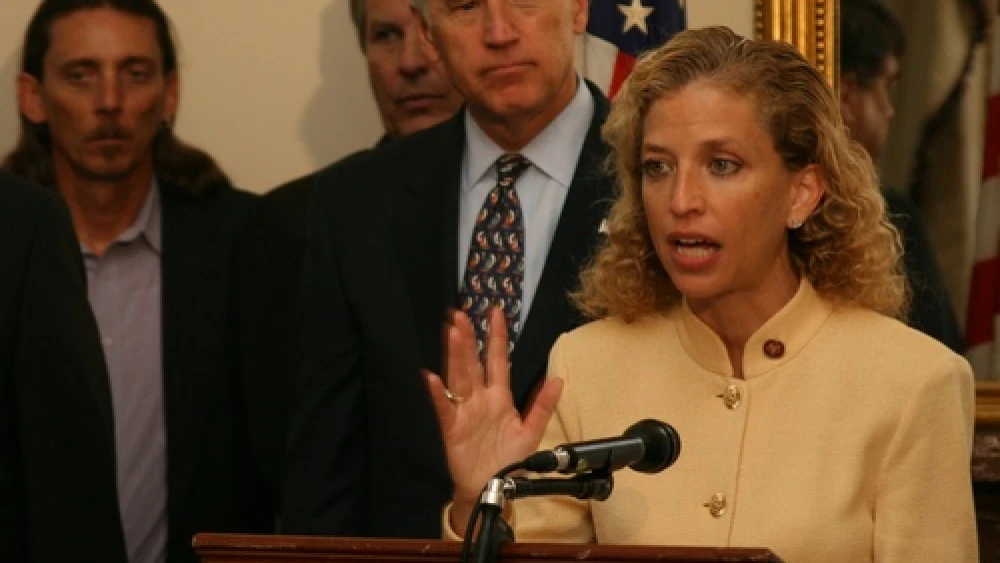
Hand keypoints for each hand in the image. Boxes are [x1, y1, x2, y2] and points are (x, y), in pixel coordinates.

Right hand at [424, 307, 562, 535]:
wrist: (492, 488)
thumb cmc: (509, 462)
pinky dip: (438, 394)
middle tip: (461, 314)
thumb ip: (542, 405)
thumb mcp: (531, 432)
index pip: (498, 360)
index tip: (495, 313)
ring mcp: (464, 411)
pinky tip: (433, 378)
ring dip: (455, 355)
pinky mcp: (452, 427)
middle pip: (473, 363)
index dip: (497, 337)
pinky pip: (444, 407)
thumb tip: (558, 379)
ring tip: (452, 333)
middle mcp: (480, 399)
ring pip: (459, 377)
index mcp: (499, 397)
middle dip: (468, 339)